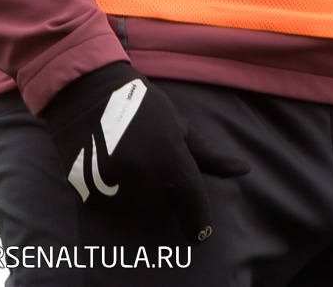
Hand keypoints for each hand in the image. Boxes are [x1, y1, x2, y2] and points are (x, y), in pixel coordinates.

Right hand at [42, 63, 248, 241]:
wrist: (89, 98)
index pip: (192, 201)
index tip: (202, 235)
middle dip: (164, 191)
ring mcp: (115, 189)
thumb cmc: (144, 108)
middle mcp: (144, 179)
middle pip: (162, 206)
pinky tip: (110, 169)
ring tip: (130, 161)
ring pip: (137, 208)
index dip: (199, 221)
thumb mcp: (180, 126)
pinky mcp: (90, 196)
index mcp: (172, 160)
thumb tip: (243, 171)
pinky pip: (112, 207)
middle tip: (152, 162)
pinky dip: (115, 195)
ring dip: (139, 194)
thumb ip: (208, 156)